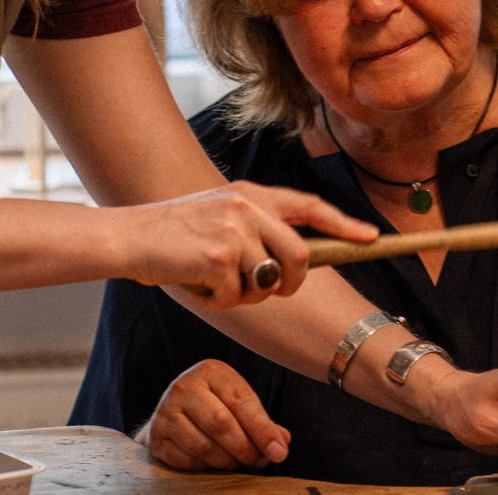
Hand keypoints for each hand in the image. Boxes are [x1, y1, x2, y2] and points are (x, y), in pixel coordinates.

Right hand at [126, 181, 375, 308]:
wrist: (127, 236)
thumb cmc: (171, 236)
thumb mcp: (219, 216)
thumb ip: (256, 229)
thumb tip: (290, 263)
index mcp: (250, 194)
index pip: (308, 206)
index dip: (343, 224)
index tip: (370, 237)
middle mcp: (247, 207)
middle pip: (299, 257)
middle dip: (290, 285)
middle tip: (271, 292)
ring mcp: (235, 231)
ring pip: (266, 283)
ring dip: (241, 295)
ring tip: (211, 281)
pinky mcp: (219, 257)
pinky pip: (235, 296)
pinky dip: (216, 301)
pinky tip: (194, 283)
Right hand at [135, 360, 290, 470]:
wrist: (172, 413)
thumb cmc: (215, 406)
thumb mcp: (239, 403)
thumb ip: (262, 422)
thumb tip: (281, 443)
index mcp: (211, 372)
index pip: (242, 402)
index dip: (263, 430)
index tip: (279, 452)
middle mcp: (184, 387)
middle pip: (221, 424)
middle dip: (245, 448)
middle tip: (258, 461)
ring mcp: (165, 411)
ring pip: (203, 446)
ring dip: (227, 461)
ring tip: (238, 462)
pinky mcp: (156, 437)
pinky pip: (186, 460)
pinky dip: (205, 467)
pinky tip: (213, 463)